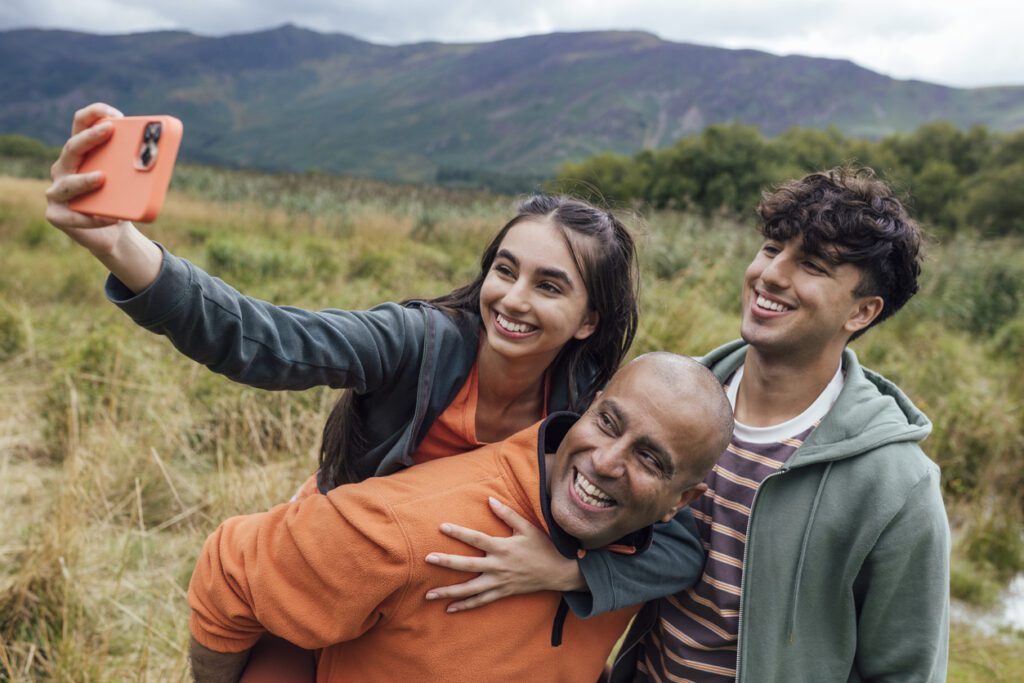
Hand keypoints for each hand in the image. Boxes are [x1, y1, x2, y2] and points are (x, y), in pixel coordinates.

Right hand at [45, 102, 131, 253]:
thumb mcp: (130, 181)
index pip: (81, 124)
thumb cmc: (121, 200)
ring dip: (85, 180)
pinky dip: (92, 218)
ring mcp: (56, 191)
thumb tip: (156, 155)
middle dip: (91, 137)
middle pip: (73, 147)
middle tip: (110, 130)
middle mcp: (64, 168)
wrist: (114, 233)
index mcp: (81, 153)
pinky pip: (73, 216)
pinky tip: (110, 217)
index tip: (116, 114)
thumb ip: (136, 165)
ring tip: (102, 178)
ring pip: (68, 183)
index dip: (95, 113)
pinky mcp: (57, 215)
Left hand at [423, 497, 584, 611]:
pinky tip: (449, 608)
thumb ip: (507, 514)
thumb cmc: (543, 547)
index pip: (476, 539)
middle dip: (446, 562)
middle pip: (467, 565)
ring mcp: (499, 582)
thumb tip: (490, 499)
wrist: (558, 572)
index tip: (442, 526)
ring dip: (449, 591)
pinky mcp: (502, 592)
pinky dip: (465, 606)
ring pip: (470, 589)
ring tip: (428, 595)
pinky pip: (481, 601)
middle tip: (427, 559)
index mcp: (502, 548)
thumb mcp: (527, 528)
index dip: (459, 532)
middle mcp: (498, 566)